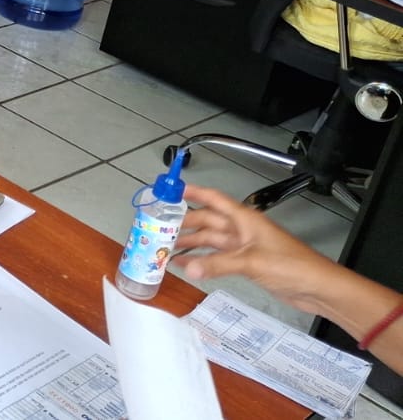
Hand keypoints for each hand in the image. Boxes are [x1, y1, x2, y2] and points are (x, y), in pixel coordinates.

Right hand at [171, 184, 340, 315]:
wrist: (318, 288)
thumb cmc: (293, 266)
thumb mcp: (251, 262)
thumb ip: (218, 265)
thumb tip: (188, 268)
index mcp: (245, 219)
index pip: (214, 199)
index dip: (193, 193)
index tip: (172, 191)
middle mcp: (242, 230)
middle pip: (208, 221)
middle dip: (185, 223)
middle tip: (160, 227)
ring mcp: (244, 247)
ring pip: (211, 241)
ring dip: (191, 244)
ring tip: (168, 249)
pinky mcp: (247, 263)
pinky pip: (218, 258)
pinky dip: (203, 260)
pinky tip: (189, 265)